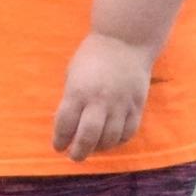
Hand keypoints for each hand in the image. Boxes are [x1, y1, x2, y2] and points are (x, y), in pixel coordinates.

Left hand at [53, 32, 153, 161]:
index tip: (59, 146)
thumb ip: (70, 99)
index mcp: (78, 91)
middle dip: (79, 152)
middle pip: (88, 137)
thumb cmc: (93, 55)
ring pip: (110, 139)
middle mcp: (99, 100)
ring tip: (93, 147)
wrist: (126, 39)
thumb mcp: (73, 73)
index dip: (60, 140)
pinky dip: (118, 140)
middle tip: (75, 155)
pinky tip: (111, 138)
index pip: (65, 125)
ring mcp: (120, 104)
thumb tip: (66, 126)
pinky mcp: (137, 105)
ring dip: (99, 148)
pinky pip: (128, 132)